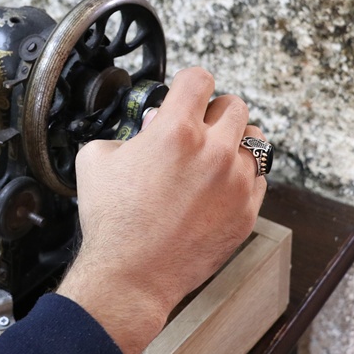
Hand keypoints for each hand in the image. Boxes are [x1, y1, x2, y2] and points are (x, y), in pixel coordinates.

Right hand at [56, 67, 266, 352]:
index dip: (187, 82)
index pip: (199, 79)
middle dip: (212, 110)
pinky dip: (240, 176)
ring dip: (234, 141)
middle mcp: (213, 152)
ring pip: (255, 140)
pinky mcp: (246, 212)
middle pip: (234, 105)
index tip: (185, 92)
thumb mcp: (95, 158)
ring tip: (213, 155)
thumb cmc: (111, 220)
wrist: (131, 274)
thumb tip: (144, 129)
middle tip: (196, 126)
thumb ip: (125, 132)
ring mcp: (235, 183)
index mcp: (175, 131)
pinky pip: (258, 178)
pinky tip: (216, 186)